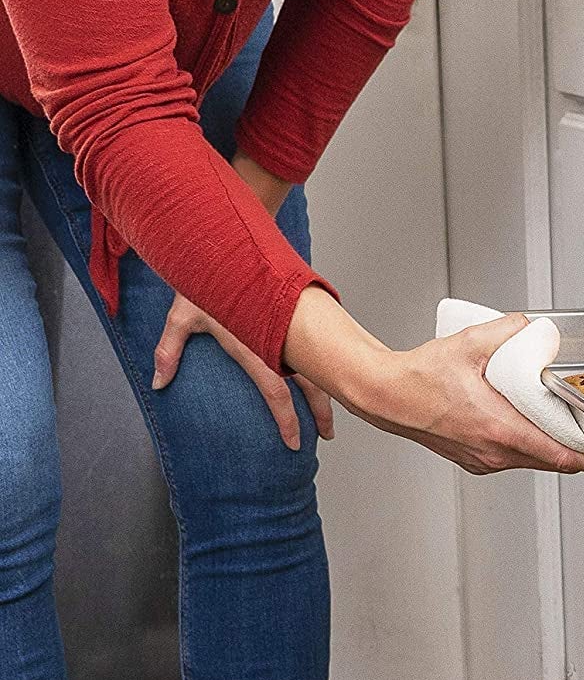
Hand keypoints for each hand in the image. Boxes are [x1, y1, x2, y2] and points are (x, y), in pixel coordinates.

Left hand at [153, 293, 333, 448]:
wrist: (223, 238)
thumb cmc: (202, 275)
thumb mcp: (181, 315)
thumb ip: (169, 351)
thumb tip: (158, 383)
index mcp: (252, 344)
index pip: (276, 390)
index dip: (287, 419)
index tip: (293, 441)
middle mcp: (276, 339)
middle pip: (309, 383)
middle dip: (321, 412)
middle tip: (326, 435)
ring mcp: (289, 328)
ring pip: (319, 366)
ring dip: (327, 391)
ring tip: (329, 414)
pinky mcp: (296, 317)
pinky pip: (316, 349)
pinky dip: (323, 368)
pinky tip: (327, 379)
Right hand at [284, 290, 583, 476]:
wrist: (386, 397)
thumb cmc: (419, 377)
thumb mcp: (468, 344)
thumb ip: (506, 331)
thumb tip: (531, 325)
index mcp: (500, 429)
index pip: (561, 456)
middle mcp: (495, 452)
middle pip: (555, 464)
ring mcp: (486, 461)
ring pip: (536, 463)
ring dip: (559, 453)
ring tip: (580, 438)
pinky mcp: (477, 461)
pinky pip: (516, 460)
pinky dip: (535, 450)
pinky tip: (542, 434)